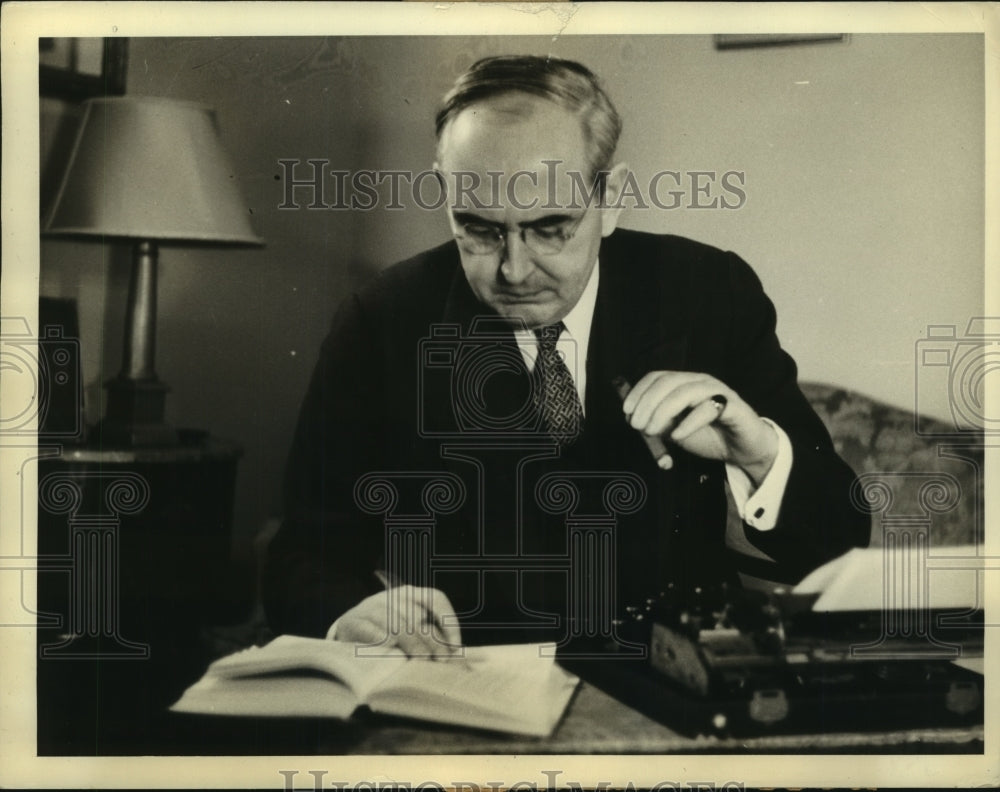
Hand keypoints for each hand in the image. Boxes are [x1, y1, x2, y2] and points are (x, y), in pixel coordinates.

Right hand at [329, 585, 461, 658]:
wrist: (346, 627)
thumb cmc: (384, 629)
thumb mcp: (408, 625)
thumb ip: (428, 634)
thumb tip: (456, 655)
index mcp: (410, 593)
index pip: (436, 599)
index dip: (449, 622)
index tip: (456, 647)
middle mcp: (392, 595)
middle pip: (419, 618)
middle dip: (433, 643)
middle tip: (441, 663)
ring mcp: (372, 606)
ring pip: (399, 627)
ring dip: (414, 647)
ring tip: (422, 664)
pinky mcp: (354, 621)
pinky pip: (375, 634)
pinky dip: (388, 647)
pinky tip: (395, 658)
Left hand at [621, 371, 777, 484]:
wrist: (742, 450)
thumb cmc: (708, 436)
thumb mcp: (676, 430)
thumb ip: (658, 422)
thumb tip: (633, 419)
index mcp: (684, 383)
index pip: (657, 377)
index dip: (639, 391)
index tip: (626, 411)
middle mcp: (700, 382)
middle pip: (668, 382)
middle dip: (647, 403)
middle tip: (637, 426)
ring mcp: (717, 391)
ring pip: (685, 392)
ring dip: (663, 412)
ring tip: (652, 431)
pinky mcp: (733, 406)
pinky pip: (707, 409)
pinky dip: (688, 423)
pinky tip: (677, 436)